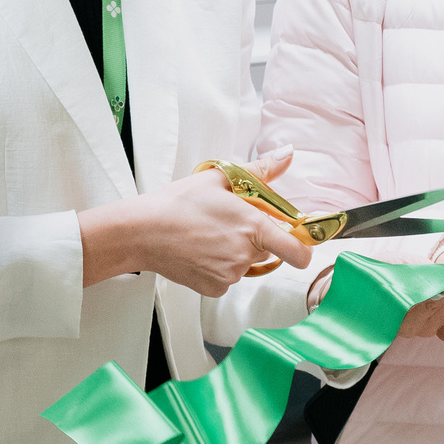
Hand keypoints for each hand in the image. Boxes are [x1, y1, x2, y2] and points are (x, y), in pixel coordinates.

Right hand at [79, 150, 312, 298]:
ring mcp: (229, 275)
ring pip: (244, 265)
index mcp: (254, 227)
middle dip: (254, 240)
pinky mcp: (214, 289)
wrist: (141, 231)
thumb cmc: (177, 203)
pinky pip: (226, 279)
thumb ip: (260, 171)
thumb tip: (287, 155)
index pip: (298, 252)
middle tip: (227, 224)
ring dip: (234, 253)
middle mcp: (245, 255)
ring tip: (206, 235)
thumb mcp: (219, 179)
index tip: (297, 243)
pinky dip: (217, 268)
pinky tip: (198, 252)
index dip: (302, 249)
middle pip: (267, 253)